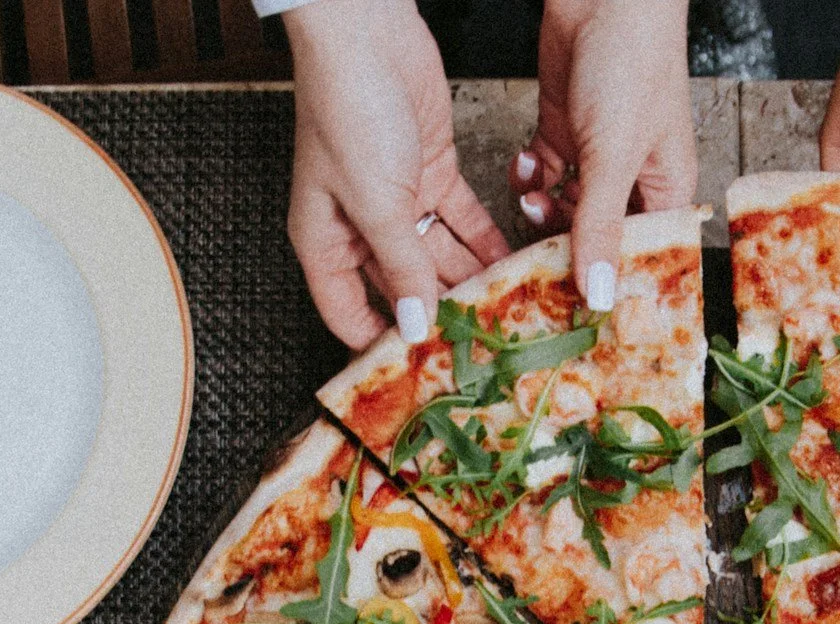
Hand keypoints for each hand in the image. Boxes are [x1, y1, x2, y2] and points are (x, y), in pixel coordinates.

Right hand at [286, 0, 511, 348]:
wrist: (367, 33)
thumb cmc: (348, 108)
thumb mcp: (375, 202)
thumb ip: (400, 267)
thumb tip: (414, 325)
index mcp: (325, 241)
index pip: (347, 314)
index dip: (380, 344)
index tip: (420, 373)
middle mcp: (359, 226)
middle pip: (401, 289)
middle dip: (439, 316)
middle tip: (481, 348)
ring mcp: (398, 199)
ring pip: (439, 257)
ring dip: (470, 282)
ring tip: (508, 313)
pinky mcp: (431, 171)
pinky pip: (461, 221)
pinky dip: (485, 243)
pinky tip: (513, 267)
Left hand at [509, 0, 696, 309]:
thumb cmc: (633, 63)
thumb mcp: (615, 156)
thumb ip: (601, 227)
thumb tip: (599, 296)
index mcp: (664, 190)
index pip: (640, 257)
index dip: (613, 285)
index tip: (580, 313)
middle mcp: (631, 178)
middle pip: (596, 239)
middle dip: (565, 253)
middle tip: (533, 272)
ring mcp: (593, 155)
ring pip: (561, 210)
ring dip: (540, 214)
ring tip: (530, 203)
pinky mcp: (561, 130)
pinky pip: (540, 174)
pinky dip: (527, 176)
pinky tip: (524, 166)